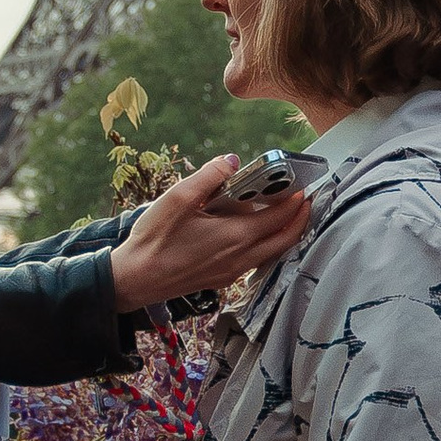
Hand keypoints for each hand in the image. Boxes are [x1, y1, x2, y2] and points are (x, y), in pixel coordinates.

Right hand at [110, 154, 310, 312]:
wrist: (135, 280)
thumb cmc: (154, 240)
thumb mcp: (178, 199)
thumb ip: (209, 176)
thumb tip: (232, 160)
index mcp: (235, 236)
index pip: (280, 217)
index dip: (295, 200)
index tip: (302, 185)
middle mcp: (240, 257)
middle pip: (285, 239)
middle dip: (300, 218)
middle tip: (304, 201)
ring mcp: (233, 272)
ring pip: (272, 253)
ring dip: (284, 234)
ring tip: (284, 215)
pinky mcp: (222, 279)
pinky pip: (255, 262)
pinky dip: (265, 246)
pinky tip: (252, 234)